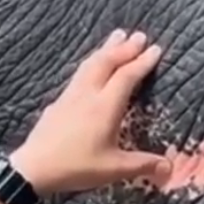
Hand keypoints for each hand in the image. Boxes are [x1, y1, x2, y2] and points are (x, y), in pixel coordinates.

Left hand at [9, 29, 171, 196]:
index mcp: (104, 107)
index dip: (142, 62)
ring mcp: (70, 97)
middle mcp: (87, 96)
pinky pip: (79, 74)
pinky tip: (91, 66)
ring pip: (89, 64)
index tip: (156, 49)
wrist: (34, 168)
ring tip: (116, 37)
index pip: (126, 77)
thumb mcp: (115, 169)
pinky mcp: (59, 103)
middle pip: (106, 63)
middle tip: (139, 35)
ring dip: (105, 49)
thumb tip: (169, 166)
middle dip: (124, 48)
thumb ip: (143, 164)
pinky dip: (91, 63)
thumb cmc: (76, 167)